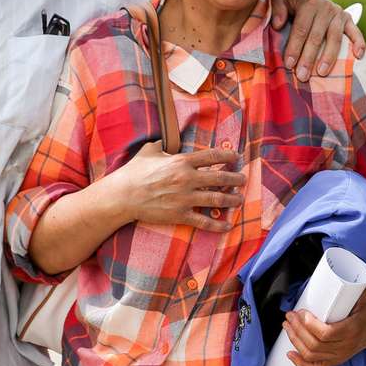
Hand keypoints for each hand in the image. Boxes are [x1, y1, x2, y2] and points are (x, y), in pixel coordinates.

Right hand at [110, 142, 245, 231]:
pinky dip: (218, 225)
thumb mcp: (148, 151)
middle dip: (236, 178)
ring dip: (232, 199)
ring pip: (217, 199)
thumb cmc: (134, 172)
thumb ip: (160, 145)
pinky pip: (204, 221)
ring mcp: (185, 198)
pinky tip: (228, 225)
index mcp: (181, 162)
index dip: (228, 155)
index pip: (211, 156)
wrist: (123, 196)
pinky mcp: (180, 215)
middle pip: (220, 178)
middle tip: (243, 179)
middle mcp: (187, 179)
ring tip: (240, 199)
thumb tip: (164, 140)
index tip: (236, 157)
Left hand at [271, 0, 365, 80]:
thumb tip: (278, 25)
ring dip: (329, 57)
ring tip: (321, 73)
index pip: (301, 29)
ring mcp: (339, 14)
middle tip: (302, 76)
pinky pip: (356, 32)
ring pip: (335, 38)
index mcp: (309, 3)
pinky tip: (357, 57)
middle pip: (317, 37)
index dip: (295, 47)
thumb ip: (277, 9)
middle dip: (309, 58)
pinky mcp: (348, 19)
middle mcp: (326, 8)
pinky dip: (359, 43)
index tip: (289, 64)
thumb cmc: (289, 0)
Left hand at [283, 287, 365, 365]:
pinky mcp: (337, 360)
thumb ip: (348, 281)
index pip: (327, 334)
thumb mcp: (363, 292)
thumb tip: (328, 268)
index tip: (301, 312)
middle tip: (289, 316)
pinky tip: (290, 354)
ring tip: (287, 327)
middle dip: (298, 330)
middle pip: (316, 345)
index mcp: (353, 329)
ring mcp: (342, 355)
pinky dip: (302, 364)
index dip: (310, 325)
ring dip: (296, 342)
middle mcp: (347, 346)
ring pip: (313, 356)